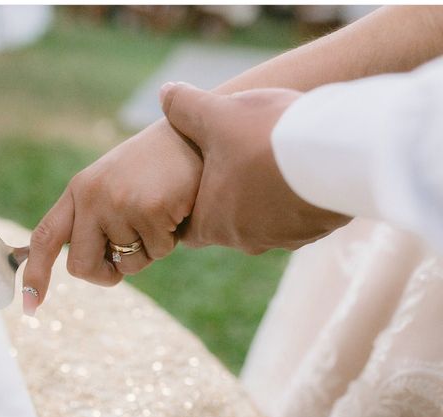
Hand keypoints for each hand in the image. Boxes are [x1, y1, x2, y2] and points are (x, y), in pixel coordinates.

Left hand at [21, 120, 202, 314]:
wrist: (194, 129)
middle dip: (105, 274)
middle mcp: (91, 196)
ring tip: (161, 212)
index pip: (45, 236)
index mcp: (79, 190)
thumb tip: (87, 267)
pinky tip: (177, 208)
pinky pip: (158, 252)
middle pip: (81, 267)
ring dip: (149, 250)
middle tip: (128, 258)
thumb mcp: (115, 185)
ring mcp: (118, 202)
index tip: (30, 307)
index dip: (35, 274)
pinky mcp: (148, 208)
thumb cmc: (156, 165)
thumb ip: (96, 220)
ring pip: (129, 264)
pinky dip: (171, 239)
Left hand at [160, 83, 350, 253]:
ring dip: (266, 196)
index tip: (198, 184)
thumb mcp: (217, 116)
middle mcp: (246, 240)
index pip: (190, 230)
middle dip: (230, 198)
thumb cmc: (265, 139)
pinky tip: (305, 168)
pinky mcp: (317, 229)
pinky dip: (297, 195)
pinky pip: (300, 215)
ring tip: (274, 160)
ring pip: (266, 220)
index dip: (191, 206)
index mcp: (213, 223)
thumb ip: (186, 107)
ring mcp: (284, 237)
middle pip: (229, 223)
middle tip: (237, 165)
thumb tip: (164, 93)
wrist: (336, 155)